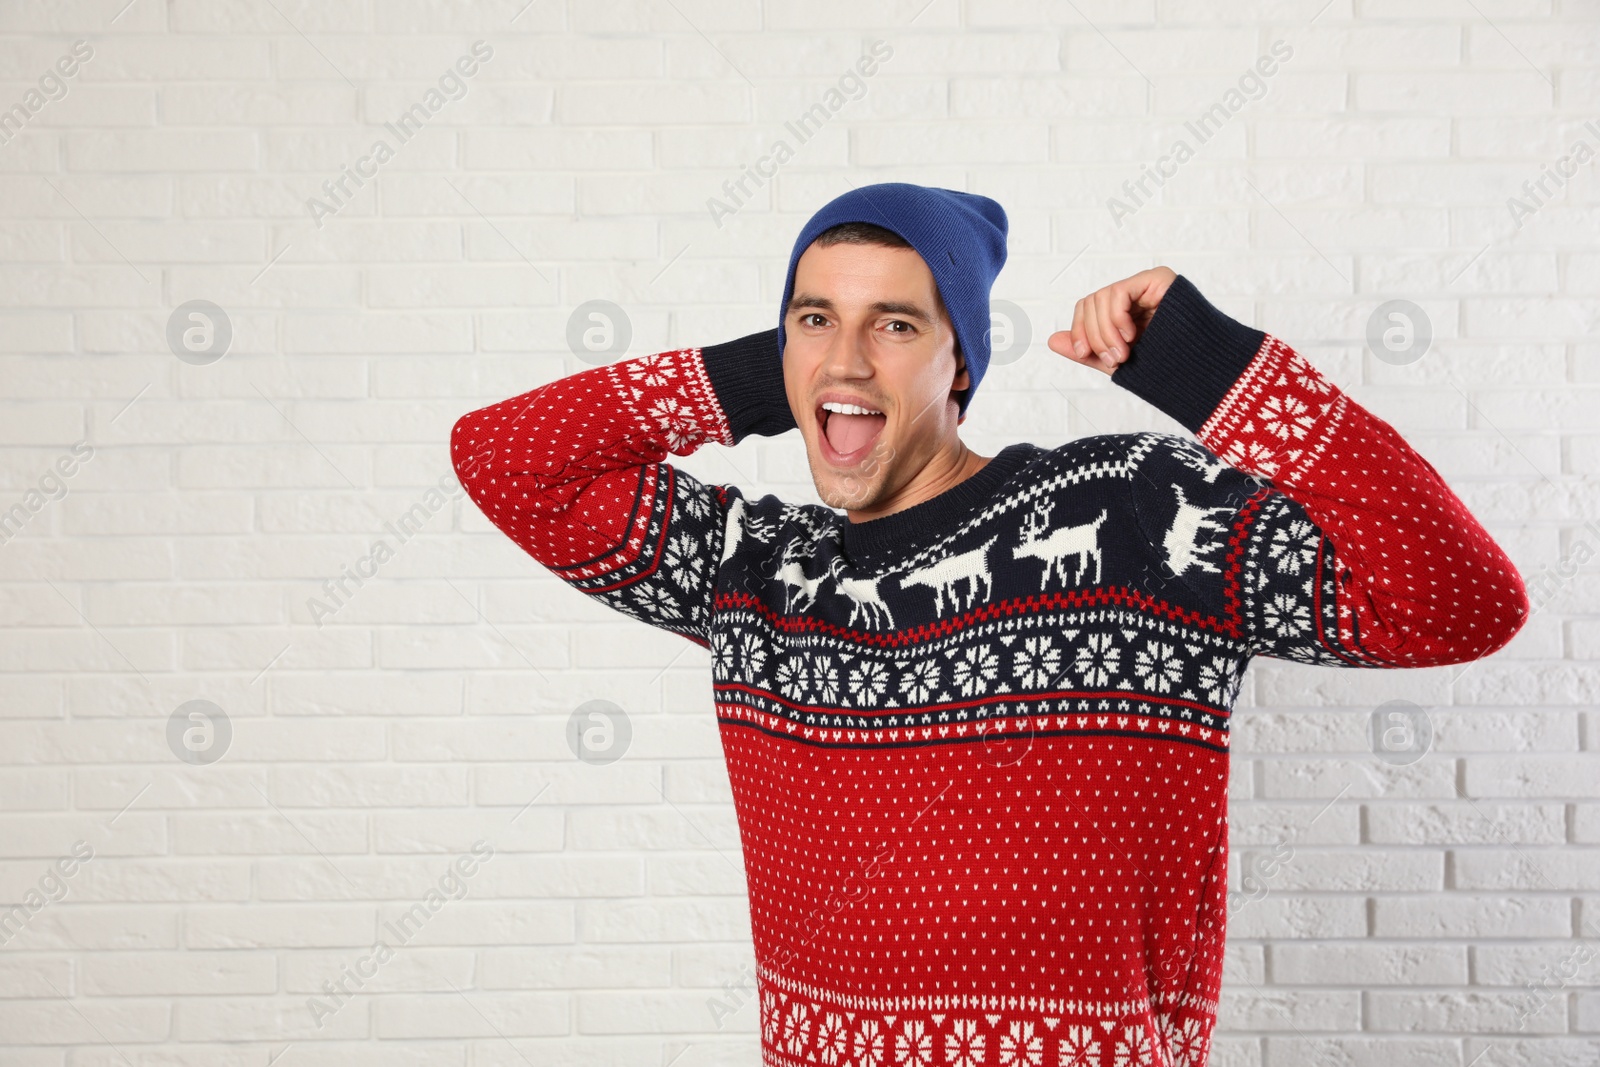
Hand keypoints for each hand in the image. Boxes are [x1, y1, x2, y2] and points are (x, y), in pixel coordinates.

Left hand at [1048, 266, 1177, 375]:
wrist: (1201, 370)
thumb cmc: (1164, 367)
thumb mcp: (1116, 362)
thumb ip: (1086, 351)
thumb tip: (1050, 340)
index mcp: (1123, 311)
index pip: (1087, 308)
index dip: (1079, 330)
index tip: (1085, 354)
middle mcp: (1134, 294)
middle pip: (1090, 302)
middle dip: (1093, 335)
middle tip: (1114, 359)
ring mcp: (1146, 284)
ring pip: (1101, 298)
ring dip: (1105, 332)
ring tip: (1124, 353)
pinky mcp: (1158, 278)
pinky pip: (1119, 292)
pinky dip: (1116, 318)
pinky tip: (1132, 335)